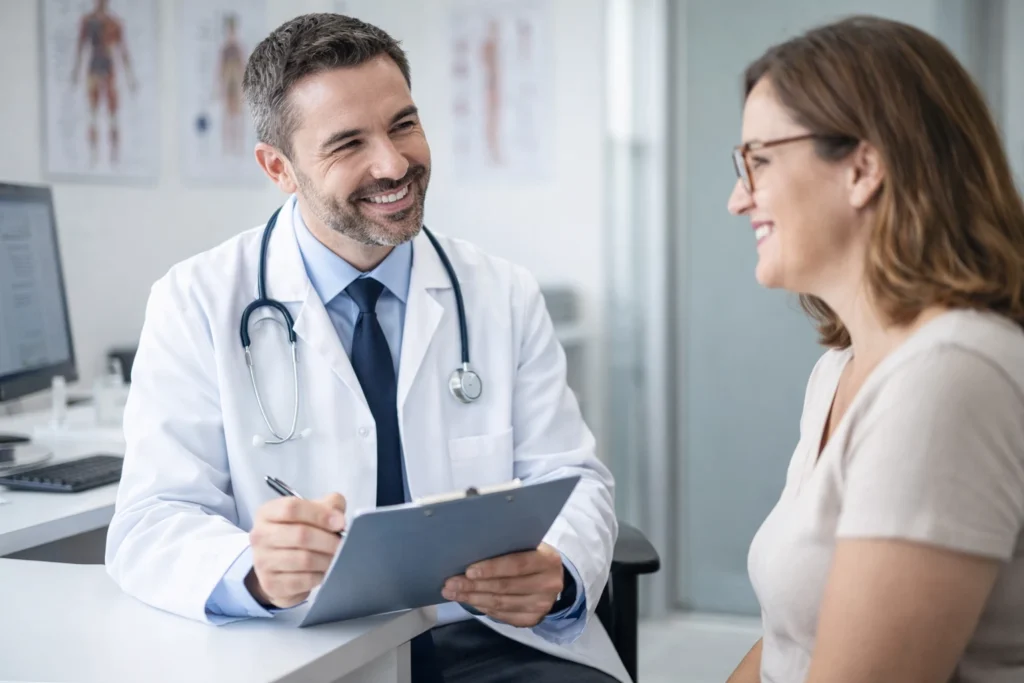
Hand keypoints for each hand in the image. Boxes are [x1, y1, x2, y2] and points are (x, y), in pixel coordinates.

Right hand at [245, 493, 345, 607]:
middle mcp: (260, 536)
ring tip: (336, 557)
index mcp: (267, 513)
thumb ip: (329, 505)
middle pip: (300, 535)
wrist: (278, 564)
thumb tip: (338, 518)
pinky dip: (319, 576)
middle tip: (343, 544)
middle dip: (328, 540)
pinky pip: (302, 581)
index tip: (339, 523)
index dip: (320, 515)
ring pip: (304, 559)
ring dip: (326, 559)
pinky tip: (323, 571)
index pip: (291, 508)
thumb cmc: (298, 532)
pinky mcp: (271, 584)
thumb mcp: (313, 511)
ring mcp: (262, 562)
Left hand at [442, 542, 564, 627]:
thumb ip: (508, 547)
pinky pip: (503, 615)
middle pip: (505, 587)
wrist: (553, 577)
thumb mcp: (527, 545)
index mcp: (547, 560)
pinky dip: (483, 608)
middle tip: (450, 583)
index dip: (491, 568)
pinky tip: (469, 601)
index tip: (468, 571)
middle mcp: (548, 584)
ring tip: (452, 593)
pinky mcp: (533, 619)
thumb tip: (471, 550)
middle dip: (474, 586)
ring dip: (473, 598)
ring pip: (501, 603)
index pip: (517, 565)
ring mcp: (542, 605)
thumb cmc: (532, 555)